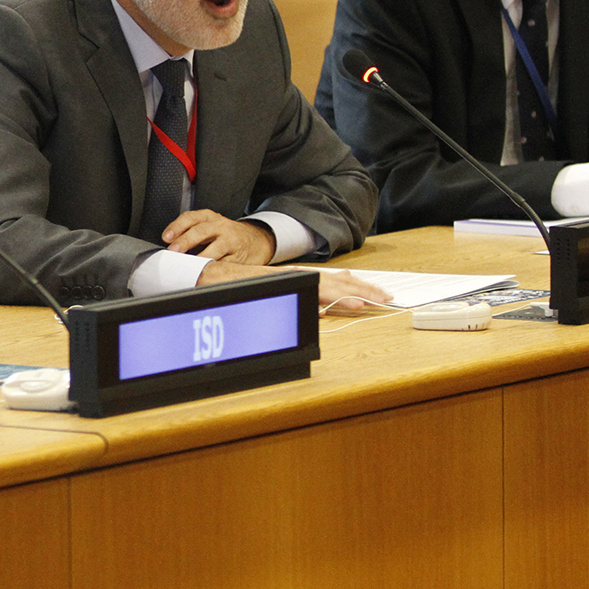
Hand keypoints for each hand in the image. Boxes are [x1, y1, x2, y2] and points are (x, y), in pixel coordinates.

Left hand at [160, 210, 275, 264]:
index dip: (177, 226)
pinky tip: (205, 271)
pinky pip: (224, 262)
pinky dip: (214, 268)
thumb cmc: (226, 234)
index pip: (190, 217)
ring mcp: (230, 240)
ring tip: (189, 264)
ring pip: (214, 248)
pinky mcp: (238, 255)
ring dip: (200, 257)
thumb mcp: (209, 228)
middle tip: (174, 251)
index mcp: (209, 217)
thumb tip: (169, 247)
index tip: (166, 237)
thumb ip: (190, 234)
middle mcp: (220, 226)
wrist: (255, 240)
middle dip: (185, 241)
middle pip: (201, 231)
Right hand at [198, 259, 392, 311]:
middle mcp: (292, 274)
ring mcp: (285, 278)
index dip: (354, 286)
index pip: (330, 280)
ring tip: (372, 300)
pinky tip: (344, 304)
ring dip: (351, 293)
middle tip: (385, 297)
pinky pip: (305, 291)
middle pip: (334, 280)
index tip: (374, 293)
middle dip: (362, 288)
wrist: (204, 276)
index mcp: (293, 277)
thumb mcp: (268, 294)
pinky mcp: (277, 284)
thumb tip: (320, 314)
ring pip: (325, 284)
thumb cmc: (231, 287)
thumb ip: (292, 299)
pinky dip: (328, 298)